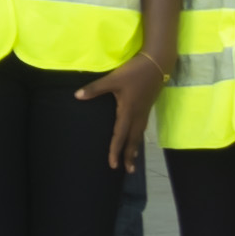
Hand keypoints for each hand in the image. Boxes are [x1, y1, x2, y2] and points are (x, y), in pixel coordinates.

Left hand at [77, 46, 167, 174]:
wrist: (158, 64)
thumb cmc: (134, 72)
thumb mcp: (113, 79)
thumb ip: (95, 88)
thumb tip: (77, 96)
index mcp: (128, 111)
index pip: (120, 136)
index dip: (115, 151)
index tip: (112, 165)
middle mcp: (137, 115)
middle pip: (133, 140)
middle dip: (129, 156)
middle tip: (128, 171)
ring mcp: (144, 112)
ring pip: (139, 135)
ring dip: (135, 148)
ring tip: (132, 161)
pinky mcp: (147, 107)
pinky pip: (142, 128)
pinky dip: (138, 138)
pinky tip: (136, 139)